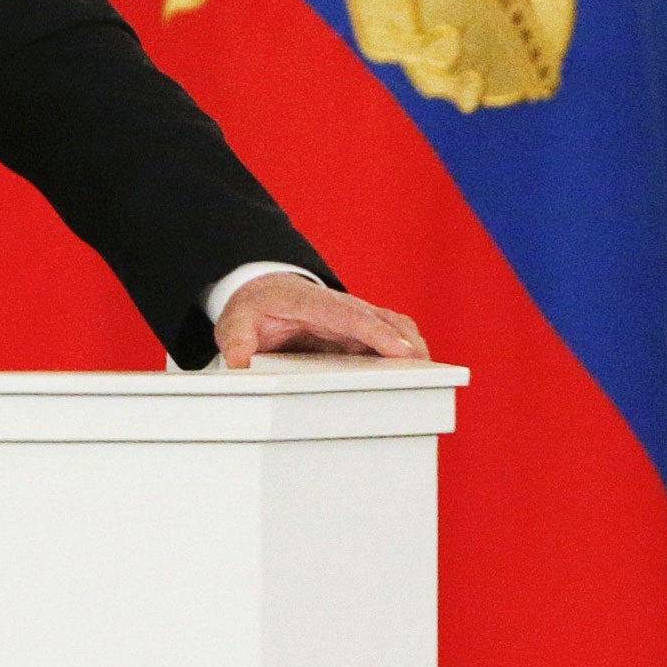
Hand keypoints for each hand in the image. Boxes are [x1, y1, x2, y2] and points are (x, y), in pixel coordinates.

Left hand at [213, 272, 427, 369]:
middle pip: (380, 318)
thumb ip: (236, 342)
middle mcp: (338, 306)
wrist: (260, 290)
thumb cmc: (253, 308)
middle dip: (405, 341)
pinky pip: (390, 333)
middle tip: (427, 370)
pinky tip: (419, 372)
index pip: (349, 315)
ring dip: (412, 344)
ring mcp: (352, 315)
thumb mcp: (235, 323)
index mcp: (309, 302)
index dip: (377, 333)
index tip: (400, 351)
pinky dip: (407, 347)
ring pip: (393, 323)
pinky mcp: (359, 328)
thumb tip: (240, 365)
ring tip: (431, 376)